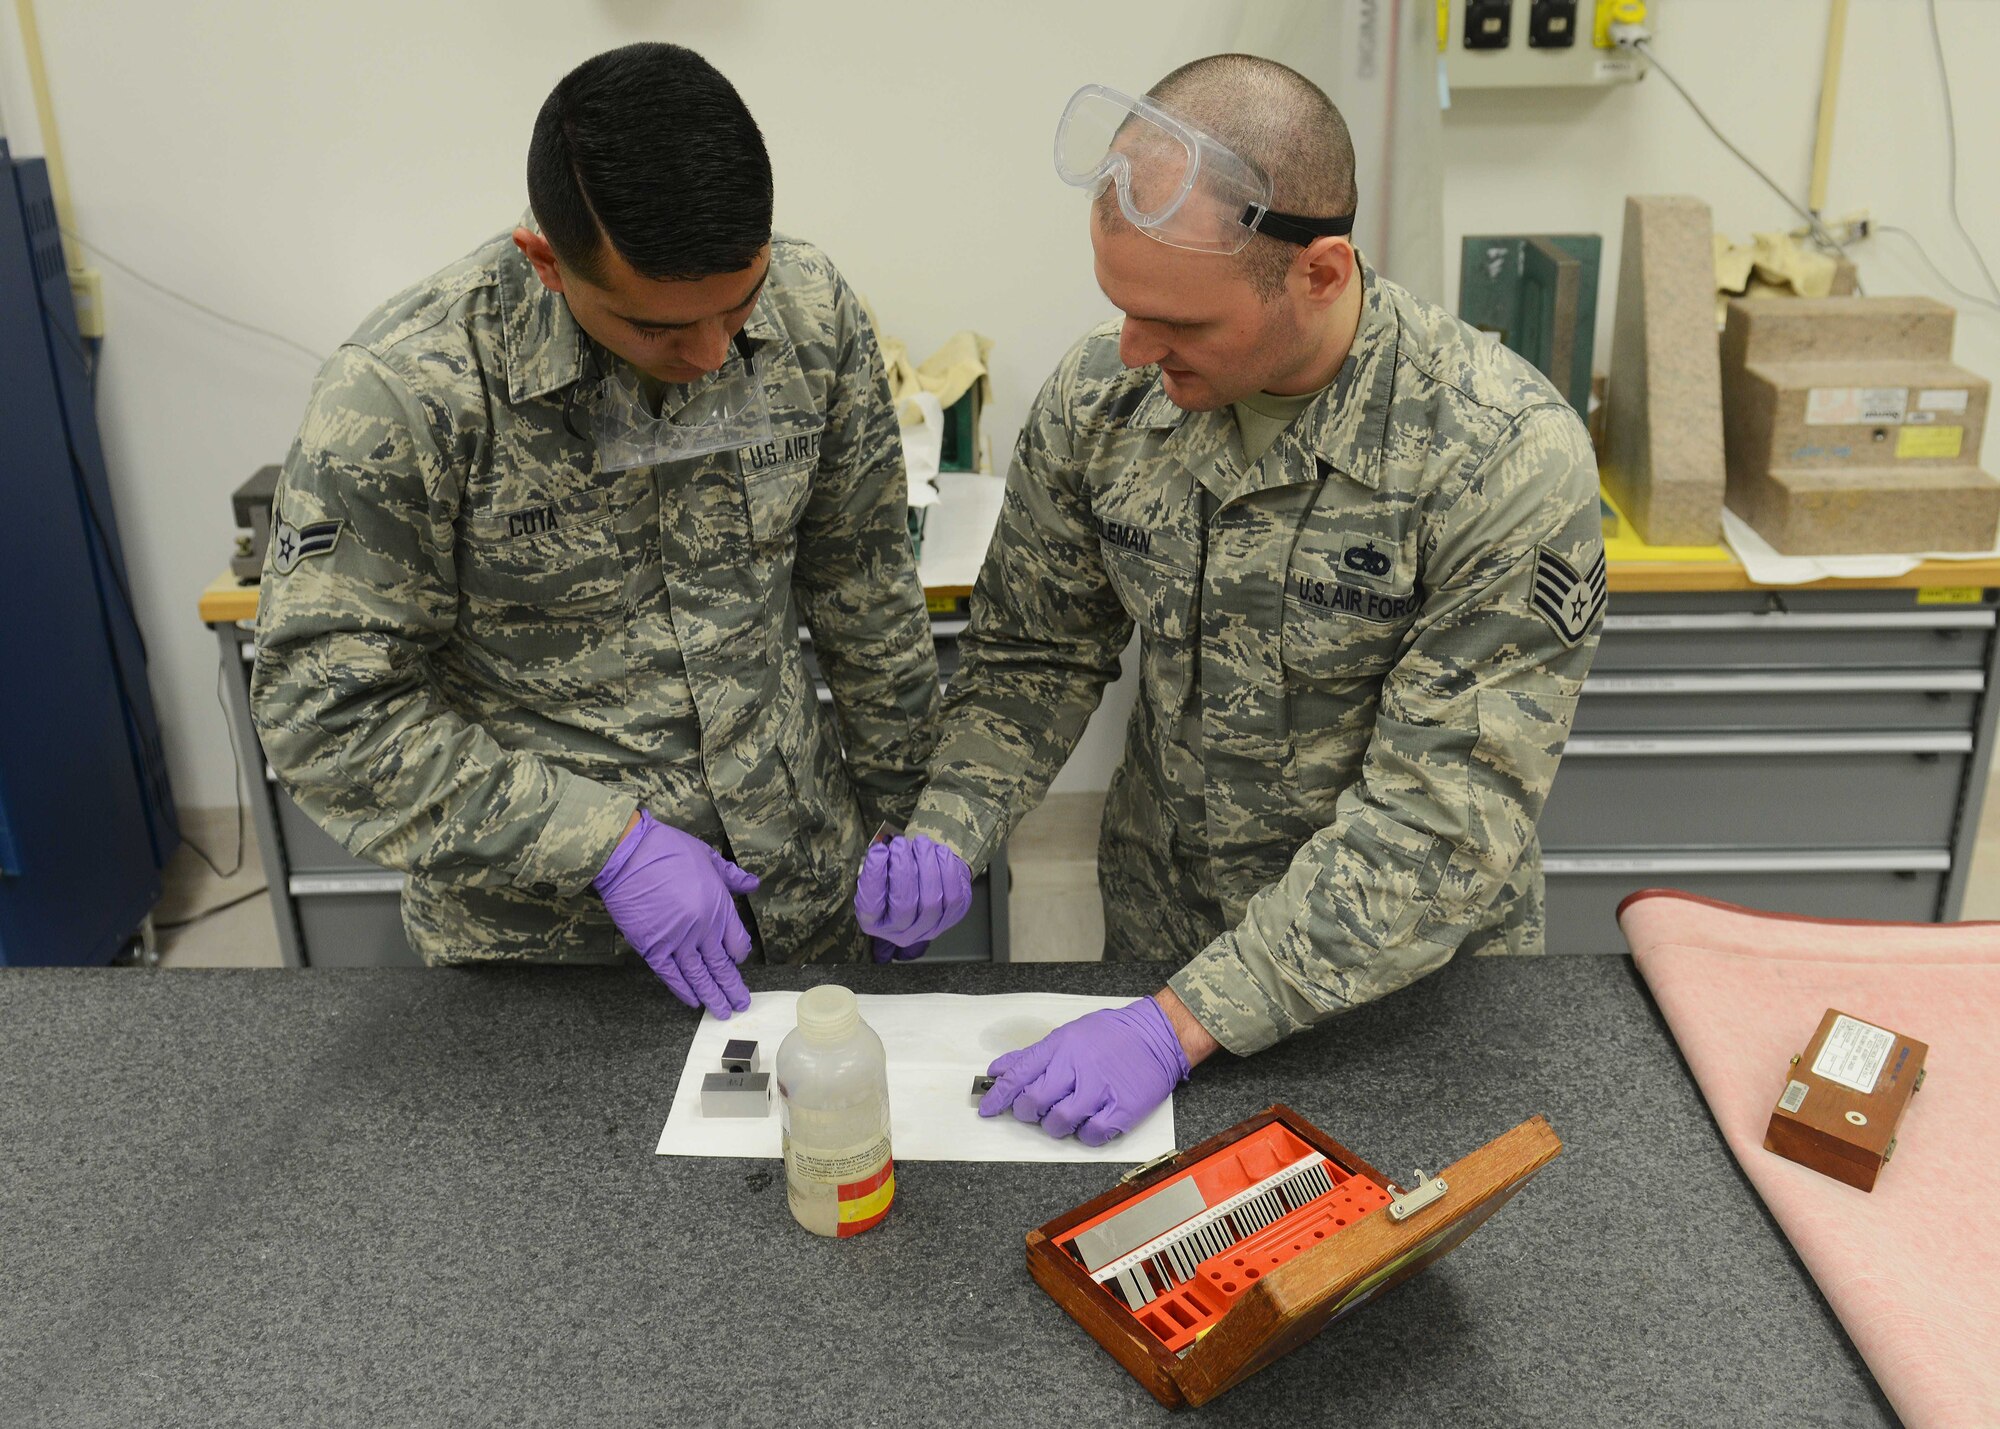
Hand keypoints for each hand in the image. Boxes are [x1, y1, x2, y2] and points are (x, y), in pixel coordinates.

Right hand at [593, 812, 760, 1016]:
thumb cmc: (668, 850)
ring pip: (699, 976)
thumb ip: (731, 876)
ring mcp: (676, 941)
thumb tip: (752, 883)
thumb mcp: (707, 857)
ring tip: (722, 1012)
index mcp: (719, 907)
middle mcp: (701, 930)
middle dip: (732, 987)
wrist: (628, 855)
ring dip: (712, 996)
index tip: (737, 959)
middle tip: (741, 1004)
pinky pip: (671, 975)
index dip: (739, 953)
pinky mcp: (651, 947)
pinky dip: (682, 990)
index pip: (737, 942)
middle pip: (721, 965)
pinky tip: (693, 1002)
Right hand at [854, 834, 971, 962]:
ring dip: (926, 866)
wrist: (928, 886)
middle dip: (902, 869)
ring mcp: (927, 929)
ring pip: (930, 901)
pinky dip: (947, 870)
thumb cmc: (898, 878)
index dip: (875, 877)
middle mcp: (899, 932)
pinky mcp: (951, 919)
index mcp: (874, 923)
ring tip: (921, 843)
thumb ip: (880, 867)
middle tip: (900, 844)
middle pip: (903, 906)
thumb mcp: (881, 875)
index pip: (871, 905)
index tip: (879, 850)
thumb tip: (883, 851)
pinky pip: (952, 897)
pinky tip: (940, 852)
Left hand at [977, 997, 1189, 1145]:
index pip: (1019, 1075)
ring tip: (1066, 1115)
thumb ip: (1033, 1056)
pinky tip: (1090, 1122)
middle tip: (1034, 1111)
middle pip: (1035, 1102)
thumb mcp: (1068, 1035)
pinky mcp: (1122, 1109)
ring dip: (1056, 1125)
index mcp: (1060, 1047)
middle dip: (1028, 1112)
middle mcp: (1076, 1068)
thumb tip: (999, 1069)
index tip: (987, 1110)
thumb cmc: (1111, 1035)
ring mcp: (1099, 1090)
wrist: (1158, 1034)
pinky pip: (1092, 1135)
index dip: (998, 1096)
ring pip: (1060, 1123)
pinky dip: (1087, 1134)